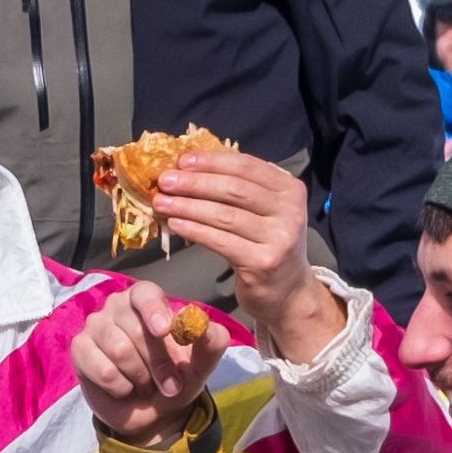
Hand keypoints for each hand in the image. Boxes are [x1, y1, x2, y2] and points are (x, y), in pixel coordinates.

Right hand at [71, 282, 226, 448]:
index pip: (145, 293)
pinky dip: (119, 386)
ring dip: (140, 376)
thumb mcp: (199, 367)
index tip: (164, 330)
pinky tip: (123, 388)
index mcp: (147, 300)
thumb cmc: (174, 379)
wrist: (151, 413)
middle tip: (169, 384)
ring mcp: (95, 326)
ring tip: (144, 383)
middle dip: (158, 363)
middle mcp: (117, 306)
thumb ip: (210, 345)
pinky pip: (101, 368)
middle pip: (135, 328)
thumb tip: (209, 328)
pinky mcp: (79, 349)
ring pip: (119, 349)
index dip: (154, 310)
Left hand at [145, 144, 335, 355]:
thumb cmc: (267, 244)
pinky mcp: (263, 263)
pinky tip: (175, 224)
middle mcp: (290, 211)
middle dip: (195, 182)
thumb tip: (188, 169)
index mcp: (290, 189)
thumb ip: (238, 189)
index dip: (211, 162)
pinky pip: (220, 241)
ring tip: (161, 202)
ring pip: (224, 215)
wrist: (288, 291)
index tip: (182, 161)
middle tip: (164, 181)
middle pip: (234, 189)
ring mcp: (279, 239)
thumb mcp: (263, 211)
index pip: (246, 166)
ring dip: (188, 206)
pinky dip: (194, 231)